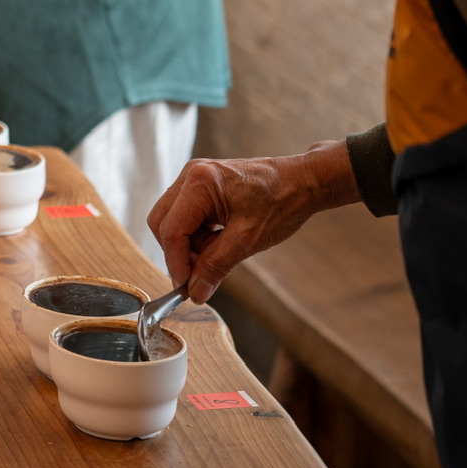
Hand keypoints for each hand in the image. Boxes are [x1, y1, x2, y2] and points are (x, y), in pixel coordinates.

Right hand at [146, 140, 361, 299]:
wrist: (303, 181)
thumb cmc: (282, 203)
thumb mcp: (248, 240)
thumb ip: (216, 266)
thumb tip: (195, 292)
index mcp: (200, 183)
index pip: (171, 230)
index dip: (176, 262)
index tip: (187, 287)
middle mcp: (191, 175)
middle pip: (163, 223)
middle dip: (178, 253)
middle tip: (199, 275)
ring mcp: (194, 178)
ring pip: (172, 221)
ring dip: (189, 245)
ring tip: (218, 256)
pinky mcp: (201, 185)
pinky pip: (186, 215)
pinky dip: (197, 235)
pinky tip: (220, 242)